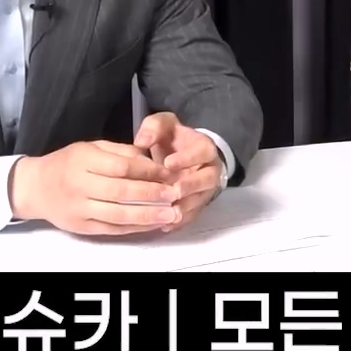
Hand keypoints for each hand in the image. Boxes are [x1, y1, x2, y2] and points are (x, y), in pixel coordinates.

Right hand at [10, 140, 181, 235]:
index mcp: (83, 160)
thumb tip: (152, 160)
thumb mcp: (91, 147)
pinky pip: (112, 229)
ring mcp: (79, 209)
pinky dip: (134, 228)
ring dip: (148, 216)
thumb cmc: (67, 163)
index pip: (121, 167)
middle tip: (175, 194)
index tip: (168, 172)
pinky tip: (152, 224)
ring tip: (171, 214)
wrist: (34, 188)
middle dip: (152, 194)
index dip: (148, 170)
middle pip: (121, 192)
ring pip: (118, 215)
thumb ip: (121, 152)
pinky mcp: (81, 227)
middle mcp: (80, 185)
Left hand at [134, 111, 226, 230]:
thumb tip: (141, 141)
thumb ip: (154, 127)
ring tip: (169, 213)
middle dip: (190, 186)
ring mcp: (205, 190)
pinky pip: (193, 215)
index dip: (187, 158)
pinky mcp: (197, 205)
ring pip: (201, 200)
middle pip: (207, 180)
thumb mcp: (163, 125)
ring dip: (186, 207)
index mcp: (204, 148)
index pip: (202, 152)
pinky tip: (165, 226)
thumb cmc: (171, 139)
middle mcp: (209, 170)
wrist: (181, 154)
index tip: (168, 163)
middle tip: (172, 191)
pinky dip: (180, 222)